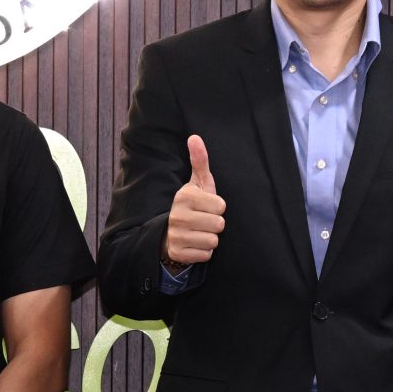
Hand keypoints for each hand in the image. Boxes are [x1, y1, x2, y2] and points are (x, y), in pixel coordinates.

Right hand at [164, 134, 226, 267]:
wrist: (170, 234)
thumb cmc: (192, 206)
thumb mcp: (198, 184)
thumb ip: (200, 161)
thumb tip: (195, 137)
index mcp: (184, 196)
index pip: (221, 206)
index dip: (217, 208)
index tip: (206, 207)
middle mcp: (177, 215)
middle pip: (219, 224)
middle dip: (215, 225)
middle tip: (203, 221)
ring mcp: (176, 235)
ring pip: (213, 241)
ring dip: (210, 239)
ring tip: (199, 232)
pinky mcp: (178, 253)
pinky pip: (206, 255)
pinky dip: (203, 252)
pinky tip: (194, 244)